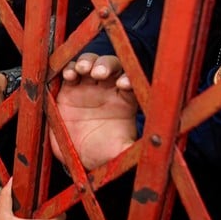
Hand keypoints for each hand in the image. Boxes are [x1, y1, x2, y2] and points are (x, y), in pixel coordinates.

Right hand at [54, 53, 137, 170]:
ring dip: (87, 61)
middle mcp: (107, 90)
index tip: (123, 84)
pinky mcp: (67, 90)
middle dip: (106, 65)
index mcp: (124, 101)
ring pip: (90, 64)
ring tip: (82, 69)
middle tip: (99, 73)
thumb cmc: (103, 153)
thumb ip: (132, 147)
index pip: (130, 82)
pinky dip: (68, 69)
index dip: (128, 79)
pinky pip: (68, 73)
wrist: (77, 157)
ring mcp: (87, 87)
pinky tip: (69, 75)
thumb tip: (153, 149)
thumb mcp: (119, 152)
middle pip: (111, 66)